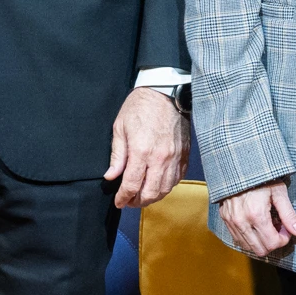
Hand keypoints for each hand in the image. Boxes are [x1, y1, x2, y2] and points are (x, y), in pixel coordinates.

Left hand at [106, 87, 189, 208]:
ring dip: (153, 197)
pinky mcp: (184, 155)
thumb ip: (117, 155)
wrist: (166, 93)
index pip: (131, 185)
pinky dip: (166, 186)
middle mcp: (160, 158)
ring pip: (165, 189)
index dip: (123, 198)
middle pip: (150, 193)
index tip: (119, 202)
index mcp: (141, 151)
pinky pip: (177, 179)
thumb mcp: (120, 127)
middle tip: (129, 200)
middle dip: (137, 201)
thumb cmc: (140, 107)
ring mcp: (175, 157)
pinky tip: (157, 183)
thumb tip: (111, 176)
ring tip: (143, 195)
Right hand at [219, 179, 295, 257]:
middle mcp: (241, 221)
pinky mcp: (225, 220)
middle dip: (273, 243)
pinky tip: (256, 224)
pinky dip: (249, 237)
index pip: (272, 243)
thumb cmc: (261, 177)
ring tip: (267, 225)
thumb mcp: (279, 193)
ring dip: (261, 241)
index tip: (286, 229)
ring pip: (248, 247)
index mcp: (256, 215)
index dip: (283, 239)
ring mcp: (231, 222)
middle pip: (260, 250)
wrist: (238, 166)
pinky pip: (238, 239)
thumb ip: (289, 215)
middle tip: (278, 228)